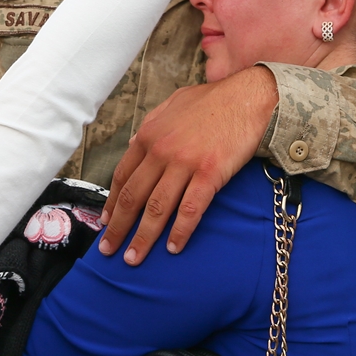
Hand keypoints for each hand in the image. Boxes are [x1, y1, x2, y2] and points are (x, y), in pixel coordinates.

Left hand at [98, 65, 276, 264]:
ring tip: (133, 258)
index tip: (106, 221)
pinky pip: (190, 209)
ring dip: (142, 237)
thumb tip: (135, 142)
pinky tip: (172, 247)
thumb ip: (152, 124)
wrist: (249, 96)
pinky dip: (179, 231)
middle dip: (118, 227)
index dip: (112, 202)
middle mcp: (161, 150)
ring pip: (156, 208)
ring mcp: (184, 162)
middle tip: (109, 250)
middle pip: (133, 196)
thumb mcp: (173, 105)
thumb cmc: (214, 101)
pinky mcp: (209, 173)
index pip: (123, 175)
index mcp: (149, 135)